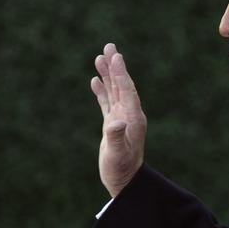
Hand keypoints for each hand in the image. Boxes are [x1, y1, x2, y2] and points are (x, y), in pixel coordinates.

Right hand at [90, 43, 146, 196]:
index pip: (127, 89)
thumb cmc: (121, 168)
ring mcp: (121, 119)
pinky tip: (95, 80)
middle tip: (109, 46)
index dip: (121, 72)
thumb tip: (115, 121)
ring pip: (114, 91)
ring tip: (100, 57)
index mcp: (133, 117)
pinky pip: (107, 102)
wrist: (124, 182)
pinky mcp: (113, 125)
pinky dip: (102, 90)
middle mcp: (129, 115)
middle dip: (115, 66)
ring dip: (108, 74)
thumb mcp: (116, 153)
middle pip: (122, 85)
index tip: (115, 55)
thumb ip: (115, 136)